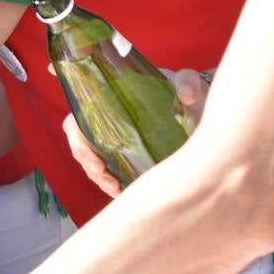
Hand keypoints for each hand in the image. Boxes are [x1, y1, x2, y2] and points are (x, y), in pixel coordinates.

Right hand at [55, 65, 210, 199]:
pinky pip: (106, 172)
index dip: (76, 138)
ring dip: (98, 177)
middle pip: (81, 145)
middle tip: (105, 176)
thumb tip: (187, 97)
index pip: (77, 119)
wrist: (197, 106)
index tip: (91, 156)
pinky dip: (110, 184)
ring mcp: (112, 140)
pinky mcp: (125, 156)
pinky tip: (122, 192)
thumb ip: (186, 83)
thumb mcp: (185, 81)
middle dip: (88, 163)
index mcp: (107, 101)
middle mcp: (104, 121)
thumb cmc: (183, 89)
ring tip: (114, 188)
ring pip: (91, 161)